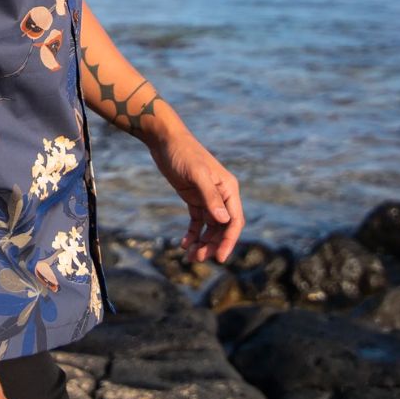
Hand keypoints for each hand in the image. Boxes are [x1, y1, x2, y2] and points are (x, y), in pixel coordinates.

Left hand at [146, 129, 242, 262]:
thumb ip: (210, 197)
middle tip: (197, 259)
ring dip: (202, 243)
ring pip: (210, 228)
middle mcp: (221, 195)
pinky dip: (192, 233)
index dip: (229, 241)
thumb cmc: (183, 153)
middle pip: (222, 228)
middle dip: (212, 245)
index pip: (234, 221)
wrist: (165, 140)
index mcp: (229, 189)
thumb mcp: (196, 174)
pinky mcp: (194, 198)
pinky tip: (184, 243)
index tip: (219, 258)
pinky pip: (197, 221)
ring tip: (190, 256)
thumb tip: (224, 221)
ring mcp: (207, 197)